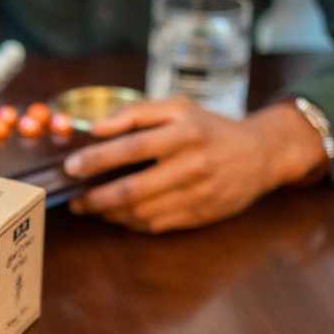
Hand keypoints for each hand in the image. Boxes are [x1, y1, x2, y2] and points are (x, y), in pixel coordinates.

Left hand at [64, 97, 325, 232]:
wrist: (261, 154)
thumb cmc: (210, 128)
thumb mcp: (178, 108)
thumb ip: (136, 113)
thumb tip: (95, 128)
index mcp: (187, 133)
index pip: (133, 148)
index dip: (98, 159)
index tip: (71, 167)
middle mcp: (195, 165)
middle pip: (134, 189)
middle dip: (96, 198)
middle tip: (74, 199)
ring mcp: (199, 195)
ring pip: (142, 213)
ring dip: (109, 213)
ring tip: (90, 206)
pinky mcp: (201, 216)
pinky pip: (156, 225)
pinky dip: (130, 222)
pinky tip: (117, 214)